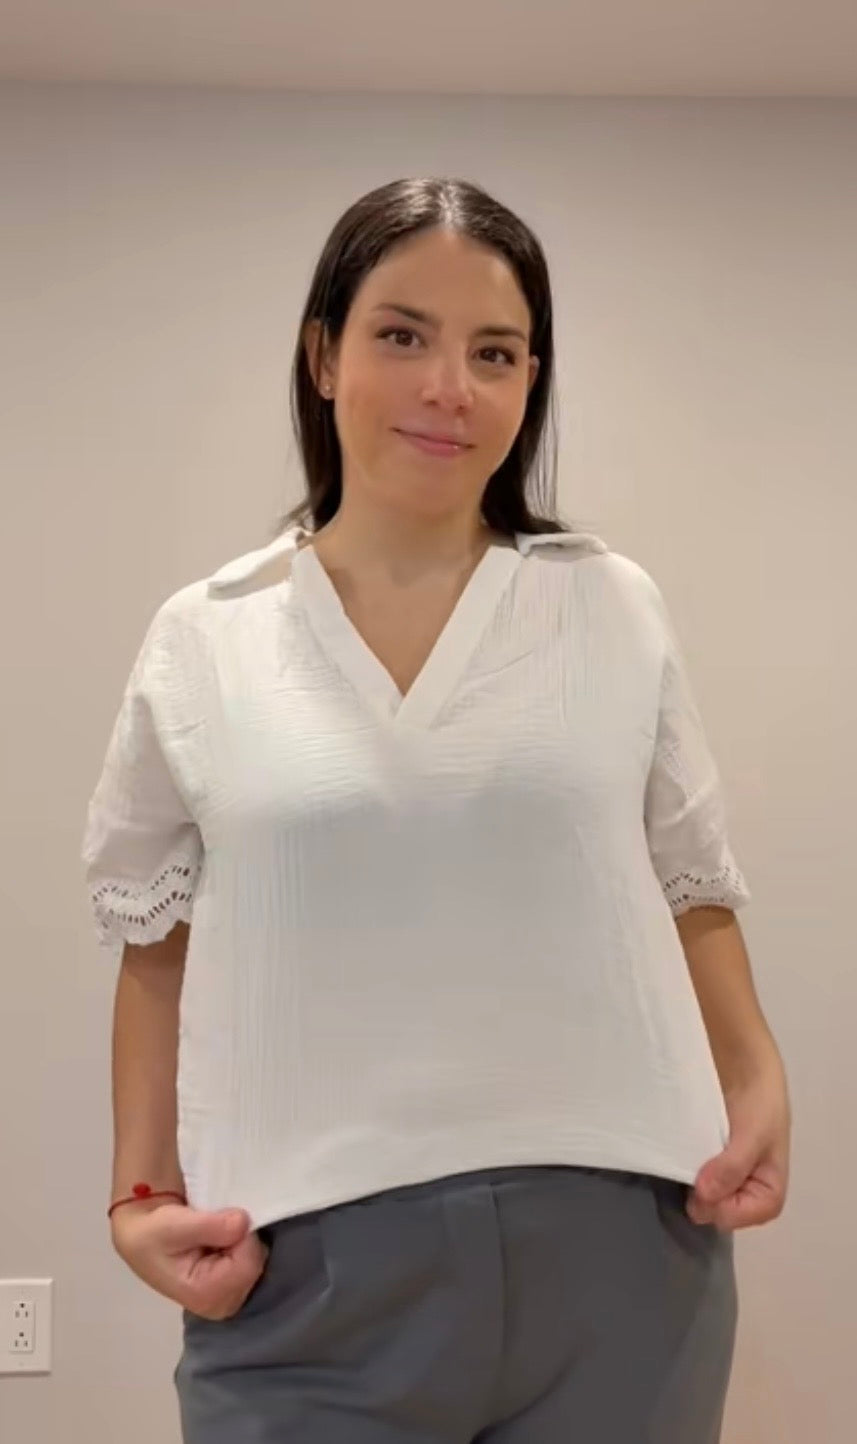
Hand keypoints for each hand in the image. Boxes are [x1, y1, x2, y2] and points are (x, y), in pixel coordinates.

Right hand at [111, 1202, 269, 1319]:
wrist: (143, 1235)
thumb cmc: (154, 1232)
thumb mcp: (174, 1224)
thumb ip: (210, 1226)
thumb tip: (243, 1223)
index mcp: (206, 1296)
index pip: (248, 1263)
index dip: (240, 1234)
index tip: (218, 1220)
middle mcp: (222, 1305)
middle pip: (256, 1262)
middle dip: (241, 1238)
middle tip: (213, 1227)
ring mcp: (229, 1298)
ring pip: (258, 1259)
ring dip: (241, 1239)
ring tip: (214, 1234)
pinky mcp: (233, 1288)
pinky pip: (254, 1259)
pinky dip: (242, 1244)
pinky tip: (220, 1240)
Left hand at [688, 1056, 790, 1230]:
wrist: (742, 1061)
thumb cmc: (758, 1099)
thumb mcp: (753, 1134)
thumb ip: (732, 1168)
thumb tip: (704, 1196)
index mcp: (769, 1191)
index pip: (739, 1218)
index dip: (719, 1205)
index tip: (701, 1185)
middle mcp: (745, 1191)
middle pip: (716, 1211)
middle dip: (702, 1194)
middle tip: (692, 1165)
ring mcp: (722, 1176)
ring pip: (701, 1195)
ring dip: (690, 1180)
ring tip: (683, 1155)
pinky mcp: (704, 1160)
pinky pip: (691, 1176)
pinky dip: (683, 1167)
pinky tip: (677, 1151)